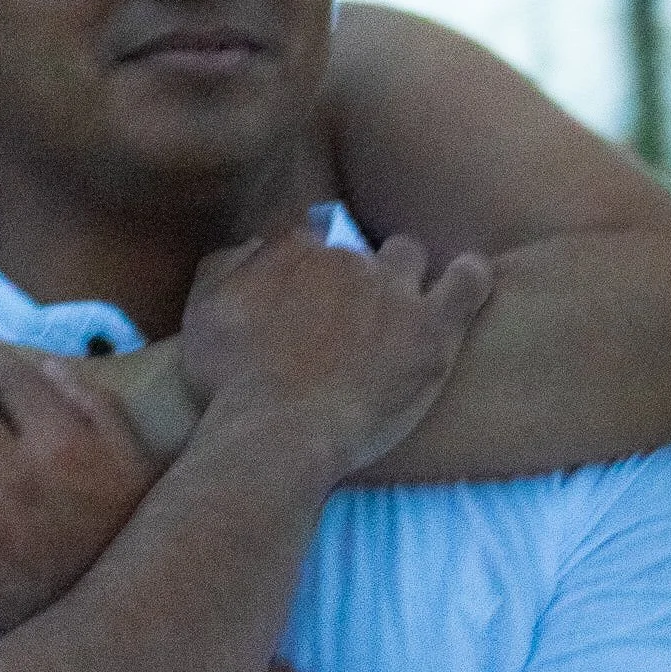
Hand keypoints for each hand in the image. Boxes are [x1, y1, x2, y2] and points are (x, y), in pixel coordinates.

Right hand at [180, 229, 493, 480]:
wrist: (275, 434)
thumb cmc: (228, 387)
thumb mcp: (201, 316)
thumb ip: (224, 269)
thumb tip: (254, 245)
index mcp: (290, 252)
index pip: (305, 237)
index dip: (304, 266)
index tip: (303, 295)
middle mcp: (345, 259)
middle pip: (354, 250)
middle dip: (349, 277)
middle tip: (342, 321)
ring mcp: (392, 292)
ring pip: (407, 256)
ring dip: (402, 274)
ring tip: (396, 308)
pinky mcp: (431, 331)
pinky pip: (469, 281)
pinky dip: (469, 276)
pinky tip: (466, 282)